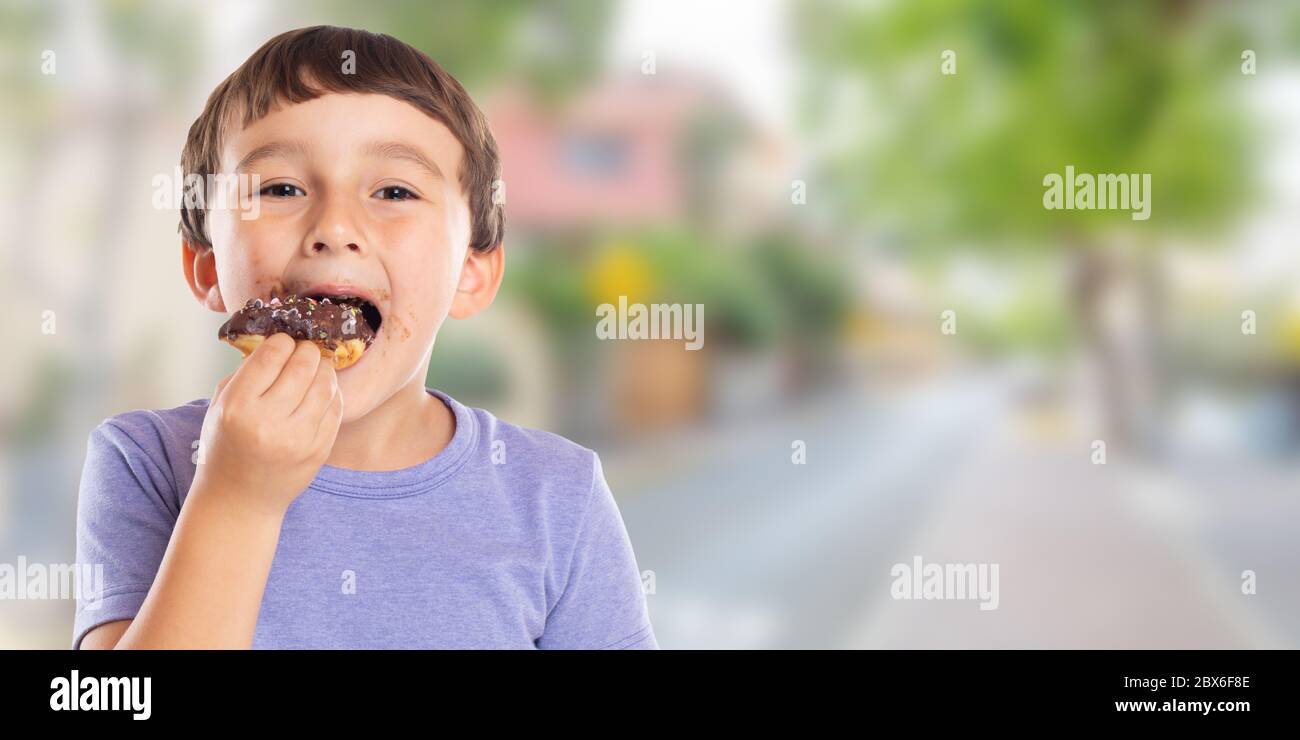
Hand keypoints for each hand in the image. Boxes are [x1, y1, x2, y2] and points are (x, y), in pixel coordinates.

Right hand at [192, 333, 342, 517]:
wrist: (239, 499)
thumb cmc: (226, 444)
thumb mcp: (221, 404)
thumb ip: (247, 371)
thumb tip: (282, 340)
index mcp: (238, 407)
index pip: (272, 354)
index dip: (282, 341)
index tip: (283, 343)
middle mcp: (268, 422)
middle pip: (303, 365)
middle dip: (307, 350)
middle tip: (305, 350)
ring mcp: (298, 439)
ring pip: (326, 384)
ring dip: (324, 368)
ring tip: (316, 367)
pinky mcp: (319, 450)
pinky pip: (336, 408)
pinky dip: (332, 393)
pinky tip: (322, 391)